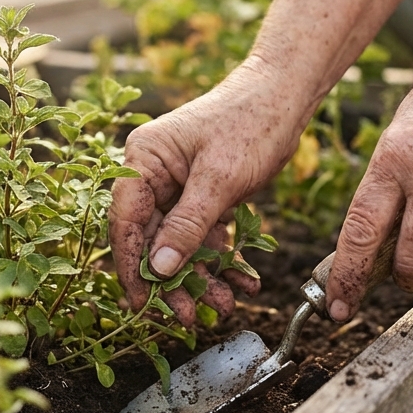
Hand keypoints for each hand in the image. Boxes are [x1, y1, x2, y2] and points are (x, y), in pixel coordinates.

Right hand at [109, 59, 312, 325]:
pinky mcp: (204, 194)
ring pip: (181, 244)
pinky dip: (222, 259)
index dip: (131, 266)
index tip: (143, 304)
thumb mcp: (220, 179)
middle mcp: (154, 174)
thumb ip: (188, 225)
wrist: (287, 96)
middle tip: (191, 316)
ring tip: (226, 304)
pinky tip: (243, 281)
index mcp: (144, 160)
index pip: (125, 221)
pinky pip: (205, 236)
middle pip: (152, 240)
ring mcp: (179, 185)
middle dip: (174, 280)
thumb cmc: (251, 123)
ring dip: (202, 276)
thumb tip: (159, 269)